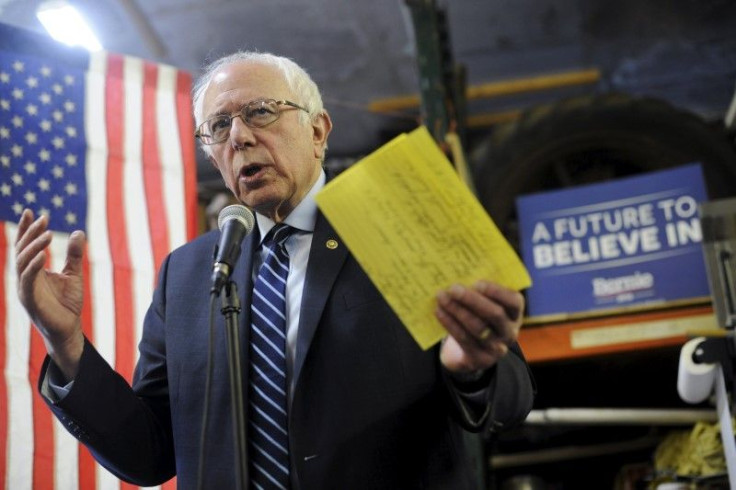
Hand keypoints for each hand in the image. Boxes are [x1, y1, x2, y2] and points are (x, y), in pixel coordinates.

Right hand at [15, 209, 85, 379]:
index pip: (25, 246)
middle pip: (22, 251)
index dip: (26, 229)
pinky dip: (34, 266)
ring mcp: (24, 289)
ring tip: (47, 234)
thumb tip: (78, 232)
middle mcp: (24, 278)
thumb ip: (74, 255)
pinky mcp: (30, 301)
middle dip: (30, 233)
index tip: (31, 212)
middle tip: (44, 219)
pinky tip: (43, 254)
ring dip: (33, 246)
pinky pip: (28, 280)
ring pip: (22, 263)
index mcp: (32, 272)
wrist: (68, 330)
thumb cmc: (68, 303)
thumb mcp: (74, 274)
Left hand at [435, 281, 523, 374]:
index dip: (497, 292)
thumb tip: (459, 271)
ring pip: (477, 327)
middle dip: (473, 300)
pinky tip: (439, 312)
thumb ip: (480, 291)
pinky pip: (464, 339)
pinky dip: (450, 323)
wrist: (472, 352)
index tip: (477, 282)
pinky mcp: (481, 358)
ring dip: (457, 310)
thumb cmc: (479, 318)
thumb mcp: (485, 305)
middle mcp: (509, 331)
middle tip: (453, 288)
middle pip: (495, 315)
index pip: (514, 301)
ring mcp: (497, 347)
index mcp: (515, 314)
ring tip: (442, 298)